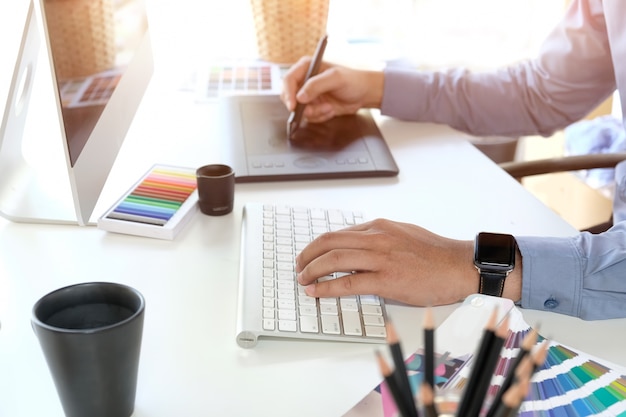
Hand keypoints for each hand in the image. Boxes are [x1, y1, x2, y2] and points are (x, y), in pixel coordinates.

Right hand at [281, 58, 384, 122]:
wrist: (365, 94)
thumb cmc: (353, 80)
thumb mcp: (335, 79)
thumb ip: (316, 85)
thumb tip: (299, 97)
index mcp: (307, 67)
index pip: (289, 80)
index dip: (288, 93)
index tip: (293, 106)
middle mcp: (305, 81)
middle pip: (289, 97)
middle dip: (302, 106)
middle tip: (313, 110)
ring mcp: (309, 95)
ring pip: (299, 110)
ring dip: (315, 112)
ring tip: (329, 107)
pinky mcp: (314, 106)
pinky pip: (309, 116)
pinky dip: (320, 116)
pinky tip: (331, 110)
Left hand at [296, 219, 522, 305]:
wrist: (460, 265)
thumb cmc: (434, 253)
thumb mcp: (403, 234)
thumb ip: (379, 238)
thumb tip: (357, 246)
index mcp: (379, 227)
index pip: (339, 233)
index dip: (318, 245)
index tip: (309, 255)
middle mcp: (377, 237)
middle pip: (330, 241)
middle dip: (308, 255)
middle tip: (299, 267)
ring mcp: (382, 257)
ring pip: (335, 259)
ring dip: (313, 270)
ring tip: (303, 280)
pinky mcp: (388, 279)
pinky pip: (349, 282)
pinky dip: (327, 287)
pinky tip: (317, 291)